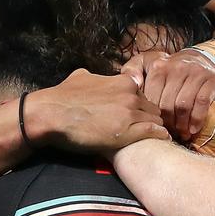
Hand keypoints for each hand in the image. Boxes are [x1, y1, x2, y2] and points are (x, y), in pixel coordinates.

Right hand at [26, 69, 168, 152]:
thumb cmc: (63, 97)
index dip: (139, 105)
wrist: (52, 114)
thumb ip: (95, 78)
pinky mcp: (127, 132)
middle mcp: (130, 95)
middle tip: (147, 126)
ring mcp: (130, 114)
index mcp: (123, 82)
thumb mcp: (82, 77)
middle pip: (151, 107)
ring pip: (154, 120)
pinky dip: (159, 135)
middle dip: (149, 116)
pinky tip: (162, 139)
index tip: (137, 113)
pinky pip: (153, 132)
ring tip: (156, 135)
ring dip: (154, 126)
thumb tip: (93, 77)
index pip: (142, 94)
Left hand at [121, 49, 214, 140]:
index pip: (152, 97)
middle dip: (167, 122)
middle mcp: (177, 68)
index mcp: (159, 66)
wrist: (202, 59)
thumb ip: (132, 70)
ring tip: (180, 133)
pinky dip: (196, 119)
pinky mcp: (211, 80)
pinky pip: (201, 103)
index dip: (152, 115)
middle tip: (168, 133)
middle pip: (167, 104)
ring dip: (181, 124)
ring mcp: (195, 73)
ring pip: (183, 105)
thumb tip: (131, 82)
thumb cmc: (170, 68)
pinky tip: (192, 129)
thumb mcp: (147, 63)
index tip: (154, 124)